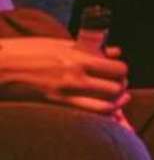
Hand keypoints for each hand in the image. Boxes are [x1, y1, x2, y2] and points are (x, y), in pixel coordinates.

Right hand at [0, 37, 131, 112]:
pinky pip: (86, 114)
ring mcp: (66, 93)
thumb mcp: (59, 44)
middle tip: (118, 87)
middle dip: (121, 88)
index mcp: (78, 57)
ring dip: (115, 104)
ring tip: (116, 101)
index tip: (118, 72)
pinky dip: (99, 114)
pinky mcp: (56, 105)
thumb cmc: (27, 51)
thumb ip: (89, 49)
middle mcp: (75, 76)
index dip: (122, 72)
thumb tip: (114, 52)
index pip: (117, 69)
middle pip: (115, 89)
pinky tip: (100, 111)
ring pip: (106, 107)